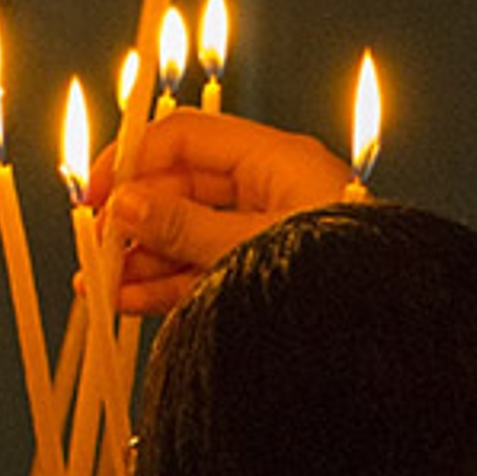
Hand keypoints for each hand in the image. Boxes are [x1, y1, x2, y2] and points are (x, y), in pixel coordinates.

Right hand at [99, 109, 354, 315]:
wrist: (383, 337)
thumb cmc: (335, 279)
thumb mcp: (247, 248)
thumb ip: (183, 226)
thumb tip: (124, 203)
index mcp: (277, 161)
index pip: (188, 138)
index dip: (133, 160)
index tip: (94, 195)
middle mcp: (270, 191)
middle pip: (182, 188)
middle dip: (132, 218)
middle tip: (93, 249)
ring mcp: (264, 235)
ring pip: (187, 234)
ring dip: (141, 258)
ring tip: (99, 285)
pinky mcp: (260, 275)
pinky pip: (202, 271)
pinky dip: (164, 284)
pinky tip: (128, 300)